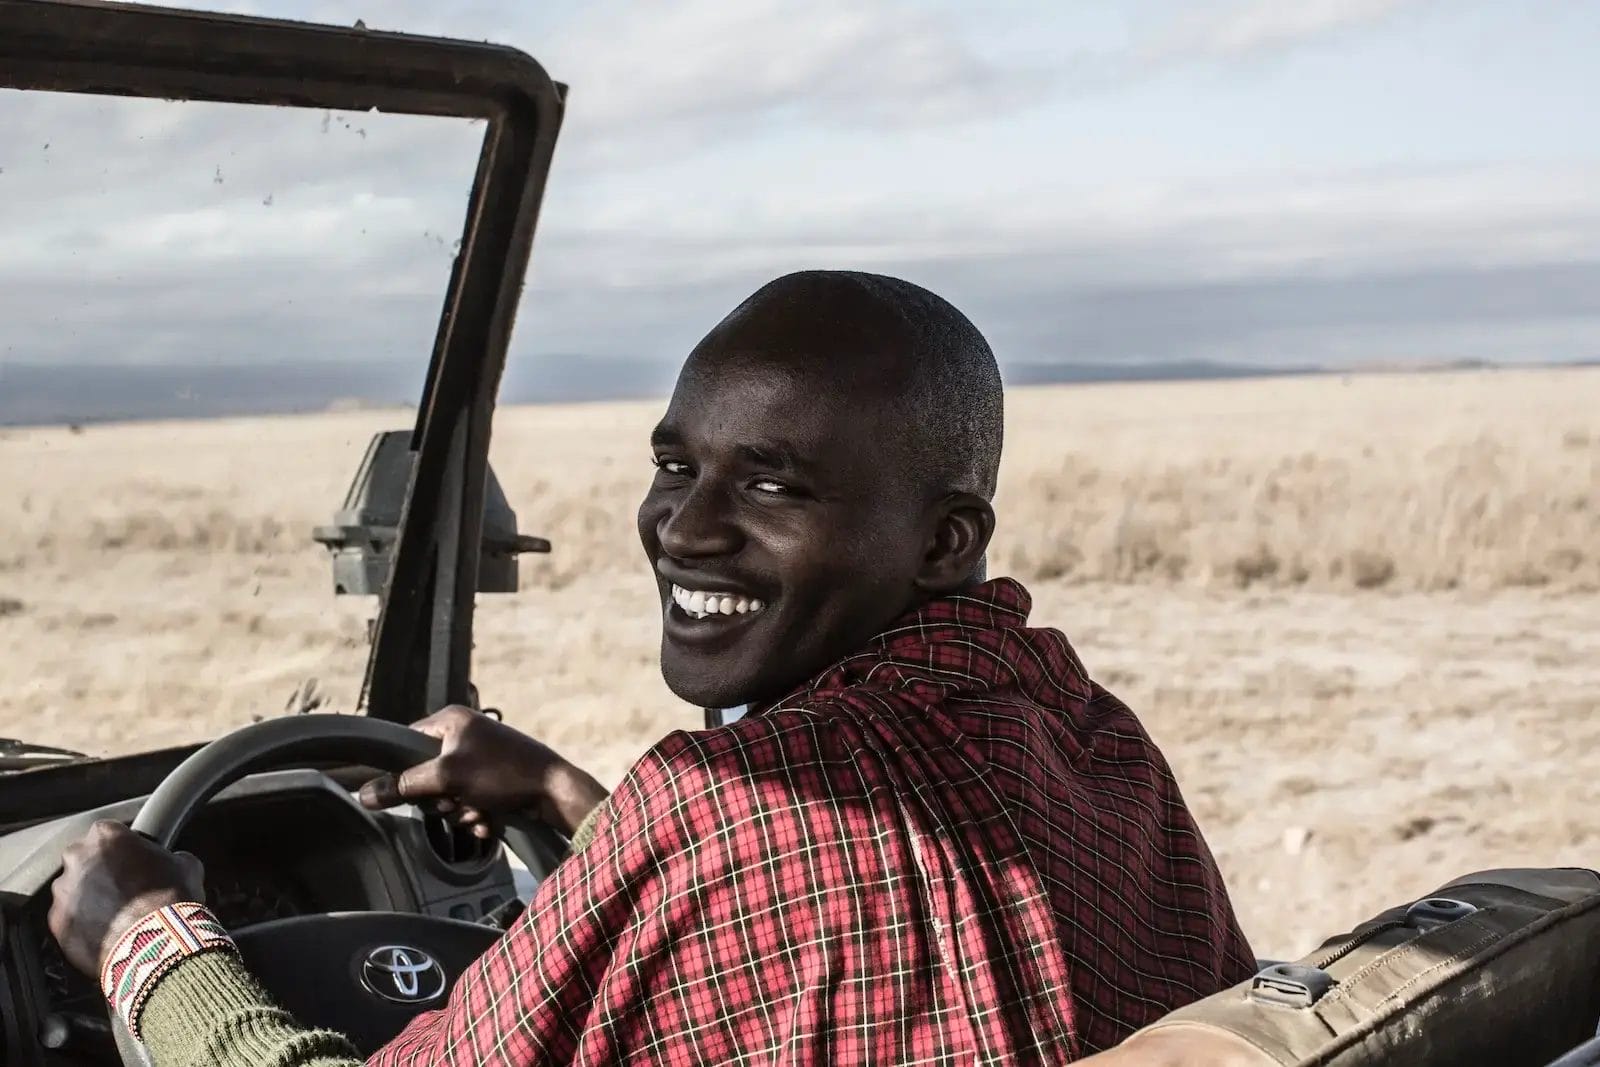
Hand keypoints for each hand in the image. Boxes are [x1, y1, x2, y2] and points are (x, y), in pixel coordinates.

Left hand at [48, 820, 205, 976]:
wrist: (157, 943)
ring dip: (89, 898)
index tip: (133, 859)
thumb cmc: (171, 898)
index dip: (122, 847)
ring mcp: (64, 892)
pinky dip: (83, 924)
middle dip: (98, 870)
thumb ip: (170, 857)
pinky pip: (69, 919)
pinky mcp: (58, 923)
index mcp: (106, 836)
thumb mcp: (186, 866)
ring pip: (73, 890)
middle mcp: (77, 859)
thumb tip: (174, 862)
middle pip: (83, 858)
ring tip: (115, 915)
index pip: (108, 831)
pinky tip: (107, 933)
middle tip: (123, 886)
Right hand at [358, 705, 606, 837]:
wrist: (554, 792)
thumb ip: (404, 785)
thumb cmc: (503, 773)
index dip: (404, 772)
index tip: (410, 791)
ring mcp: (480, 759)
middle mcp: (464, 735)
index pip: (406, 743)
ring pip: (447, 795)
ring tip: (480, 809)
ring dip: (460, 811)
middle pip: (425, 776)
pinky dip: (476, 815)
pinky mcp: (493, 781)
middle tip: (455, 799)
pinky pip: (468, 803)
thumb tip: (363, 794)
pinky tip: (490, 817)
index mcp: (451, 720)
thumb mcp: (448, 777)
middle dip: (440, 799)